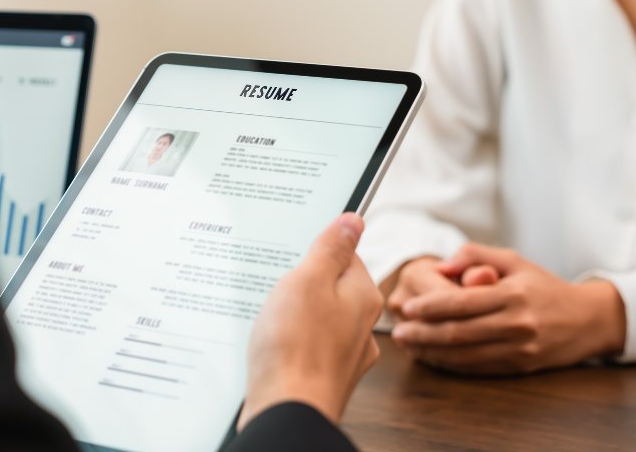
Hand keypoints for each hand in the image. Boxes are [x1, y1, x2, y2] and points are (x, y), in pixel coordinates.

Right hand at [241, 214, 382, 428]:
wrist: (287, 414)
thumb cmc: (296, 348)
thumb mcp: (308, 280)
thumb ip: (331, 248)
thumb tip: (353, 220)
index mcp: (364, 296)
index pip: (346, 255)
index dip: (316, 252)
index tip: (293, 256)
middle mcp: (362, 326)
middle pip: (330, 287)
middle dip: (300, 286)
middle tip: (276, 292)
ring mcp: (344, 355)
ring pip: (316, 319)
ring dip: (292, 317)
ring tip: (270, 324)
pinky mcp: (323, 376)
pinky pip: (306, 347)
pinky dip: (288, 345)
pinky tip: (270, 349)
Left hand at [391, 243, 626, 374]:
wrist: (587, 320)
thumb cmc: (545, 286)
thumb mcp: (514, 260)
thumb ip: (476, 255)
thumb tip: (442, 265)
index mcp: (513, 294)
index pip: (462, 303)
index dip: (431, 306)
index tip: (409, 307)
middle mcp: (516, 324)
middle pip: (459, 332)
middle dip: (424, 333)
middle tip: (400, 332)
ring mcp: (518, 349)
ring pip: (465, 355)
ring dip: (433, 352)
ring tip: (411, 345)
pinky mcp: (520, 367)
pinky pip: (478, 368)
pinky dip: (452, 364)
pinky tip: (435, 357)